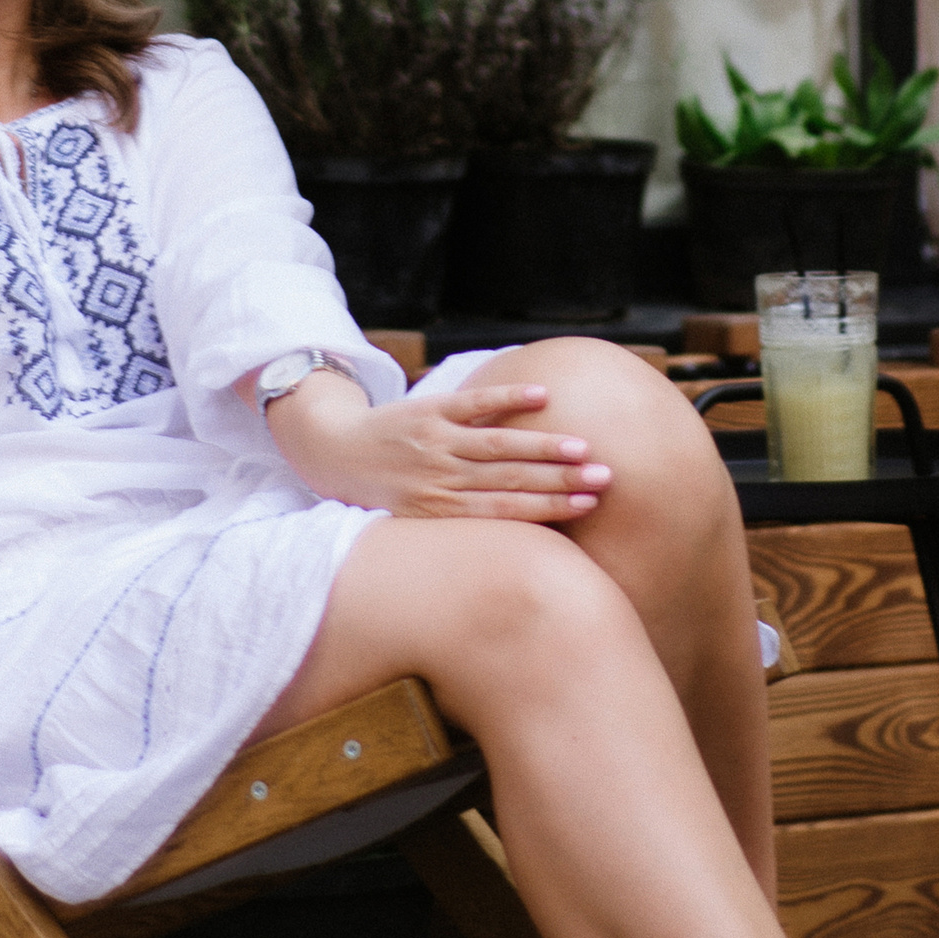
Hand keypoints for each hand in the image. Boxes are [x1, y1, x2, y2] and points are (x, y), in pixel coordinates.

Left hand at [264, 371, 611, 523]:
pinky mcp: (428, 410)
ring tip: (582, 448)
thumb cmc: (384, 495)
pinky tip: (540, 396)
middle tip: (604, 479)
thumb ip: (461, 526)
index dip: (549, 509)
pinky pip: (472, 403)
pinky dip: (506, 398)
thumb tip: (518, 540)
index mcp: (440, 512)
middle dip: (560, 481)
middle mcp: (440, 479)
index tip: (589, 506)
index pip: (504, 512)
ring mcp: (434, 443)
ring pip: (496, 445)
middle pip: (509, 481)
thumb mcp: (416, 522)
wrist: (334, 453)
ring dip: (542, 446)